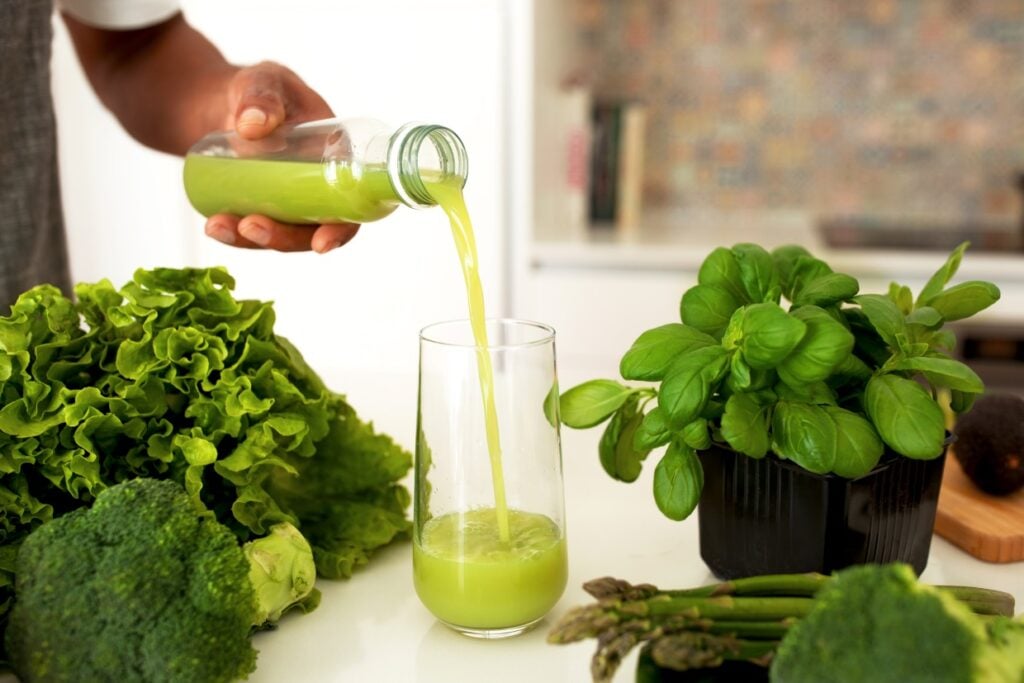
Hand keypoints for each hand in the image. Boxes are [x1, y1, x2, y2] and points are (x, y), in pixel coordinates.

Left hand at [203, 61, 359, 252]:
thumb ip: (261, 96)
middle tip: (250, 226)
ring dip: (253, 240)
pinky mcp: (263, 208)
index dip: (341, 230)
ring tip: (219, 227)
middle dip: (283, 238)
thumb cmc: (259, 88)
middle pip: (312, 229)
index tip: (321, 244)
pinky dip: (234, 234)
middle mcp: (319, 187)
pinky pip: (254, 231)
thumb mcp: (263, 81)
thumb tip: (252, 126)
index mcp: (337, 158)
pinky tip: (214, 226)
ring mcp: (290, 201)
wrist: (224, 102)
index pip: (350, 205)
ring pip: (281, 235)